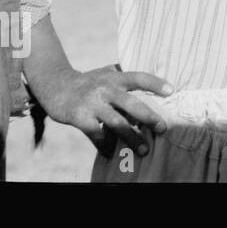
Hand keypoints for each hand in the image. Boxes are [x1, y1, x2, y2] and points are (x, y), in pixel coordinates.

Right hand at [42, 64, 173, 158]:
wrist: (55, 86)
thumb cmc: (88, 82)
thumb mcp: (106, 73)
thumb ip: (124, 78)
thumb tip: (152, 83)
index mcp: (115, 77)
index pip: (138, 77)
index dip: (155, 83)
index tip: (172, 90)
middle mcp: (105, 88)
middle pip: (131, 103)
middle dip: (149, 117)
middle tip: (163, 128)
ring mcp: (92, 103)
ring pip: (117, 123)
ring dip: (132, 138)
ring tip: (145, 150)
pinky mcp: (79, 117)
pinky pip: (97, 135)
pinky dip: (106, 146)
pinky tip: (113, 153)